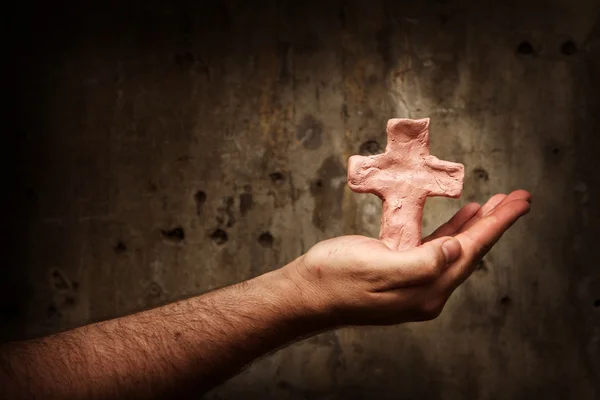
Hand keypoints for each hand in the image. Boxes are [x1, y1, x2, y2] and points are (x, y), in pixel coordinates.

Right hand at [280, 190, 530, 325]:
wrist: (307, 293)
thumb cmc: (335, 279)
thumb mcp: (377, 268)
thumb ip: (420, 263)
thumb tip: (454, 250)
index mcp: (425, 290)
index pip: (470, 252)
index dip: (496, 225)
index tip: (520, 202)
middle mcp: (426, 289)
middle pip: (470, 251)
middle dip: (495, 223)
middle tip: (519, 198)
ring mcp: (414, 282)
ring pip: (455, 249)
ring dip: (476, 225)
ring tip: (496, 204)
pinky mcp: (401, 271)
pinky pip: (436, 249)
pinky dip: (452, 230)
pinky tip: (461, 218)